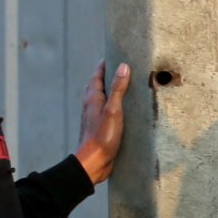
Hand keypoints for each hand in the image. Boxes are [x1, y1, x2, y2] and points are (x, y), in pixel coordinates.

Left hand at [74, 63, 132, 183]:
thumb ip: (118, 88)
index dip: (105, 65)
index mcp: (92, 98)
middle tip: (123, 69)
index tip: (115, 55)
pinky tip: (124, 109)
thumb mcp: (113, 110)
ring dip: (112, 91)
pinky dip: (114, 105)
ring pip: (103, 98)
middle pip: (99, 85)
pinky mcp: (100, 128)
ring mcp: (94, 117)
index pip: (97, 75)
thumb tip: (123, 66)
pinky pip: (107, 110)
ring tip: (126, 86)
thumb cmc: (102, 135)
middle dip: (108, 76)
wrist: (94, 162)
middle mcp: (91, 105)